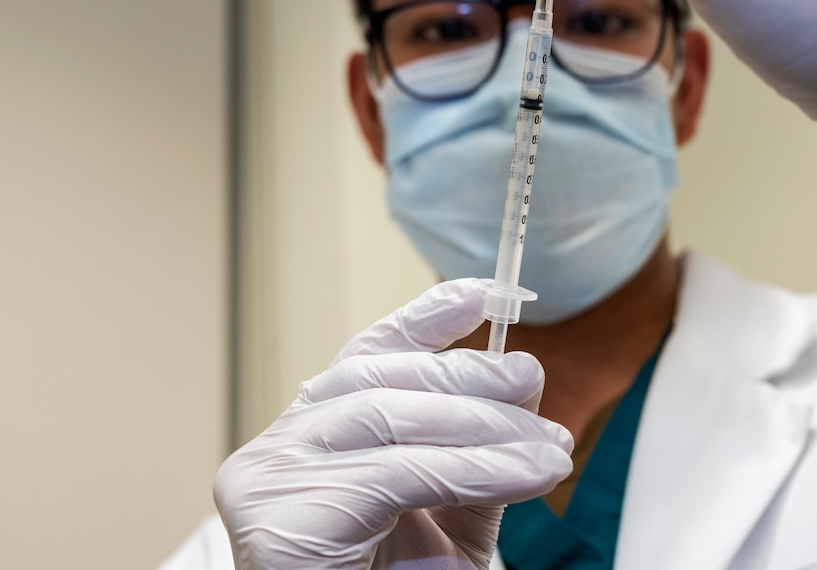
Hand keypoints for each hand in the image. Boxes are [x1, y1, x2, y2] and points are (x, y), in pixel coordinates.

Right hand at [213, 279, 573, 568]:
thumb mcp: (448, 522)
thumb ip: (475, 462)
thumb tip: (526, 392)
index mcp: (311, 439)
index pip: (361, 358)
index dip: (419, 321)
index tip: (480, 294)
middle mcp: (277, 449)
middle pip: (379, 379)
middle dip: (468, 374)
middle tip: (533, 381)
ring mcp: (269, 478)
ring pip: (390, 418)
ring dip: (484, 426)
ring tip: (547, 443)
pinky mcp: (280, 517)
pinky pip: (399, 474)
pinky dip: (477, 468)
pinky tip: (528, 472)